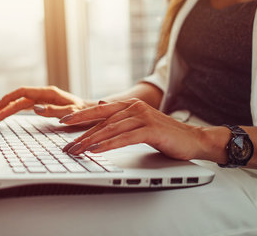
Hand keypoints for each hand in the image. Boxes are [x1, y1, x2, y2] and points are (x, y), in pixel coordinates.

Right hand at [0, 86, 92, 123]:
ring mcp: (44, 99)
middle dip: (5, 107)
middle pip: (19, 98)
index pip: (23, 92)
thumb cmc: (85, 113)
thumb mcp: (72, 113)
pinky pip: (26, 105)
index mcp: (49, 93)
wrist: (94, 112)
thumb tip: (35, 109)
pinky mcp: (45, 105)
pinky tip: (8, 112)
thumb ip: (54, 111)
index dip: (9, 99)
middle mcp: (45, 94)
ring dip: (8, 108)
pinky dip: (15, 109)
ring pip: (21, 102)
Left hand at [60, 99, 209, 160]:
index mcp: (131, 105)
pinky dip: (109, 145)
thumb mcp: (140, 123)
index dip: (80, 115)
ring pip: (111, 129)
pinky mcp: (151, 129)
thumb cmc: (166, 134)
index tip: (63, 122)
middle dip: (81, 133)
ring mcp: (143, 117)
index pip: (100, 109)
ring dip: (91, 141)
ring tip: (77, 151)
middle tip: (67, 145)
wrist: (193, 139)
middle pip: (102, 120)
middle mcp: (135, 107)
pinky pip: (125, 138)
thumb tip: (101, 105)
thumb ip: (121, 117)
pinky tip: (96, 150)